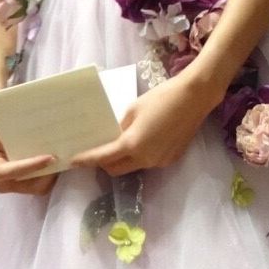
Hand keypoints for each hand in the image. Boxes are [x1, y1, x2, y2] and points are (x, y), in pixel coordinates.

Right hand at [0, 120, 57, 195]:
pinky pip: (42, 182)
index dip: (32, 166)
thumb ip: (14, 140)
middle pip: (30, 185)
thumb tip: (37, 141)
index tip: (49, 157)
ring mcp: (15, 186)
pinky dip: (50, 172)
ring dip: (50, 172)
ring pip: (39, 186)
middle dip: (45, 171)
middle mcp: (3, 184)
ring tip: (60, 156)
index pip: (14, 172)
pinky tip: (57, 159)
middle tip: (60, 156)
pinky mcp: (26, 184)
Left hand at [70, 75, 219, 175]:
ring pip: (133, 167)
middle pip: (116, 170)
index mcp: (133, 145)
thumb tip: (112, 136)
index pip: (103, 158)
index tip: (73, 161)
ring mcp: (159, 161)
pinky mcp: (170, 159)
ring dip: (122, 160)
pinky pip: (148, 162)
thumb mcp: (134, 108)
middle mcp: (145, 159)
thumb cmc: (161, 98)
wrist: (194, 98)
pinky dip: (139, 156)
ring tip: (119, 143)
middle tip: (96, 151)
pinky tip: (142, 140)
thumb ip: (120, 126)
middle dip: (103, 163)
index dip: (87, 160)